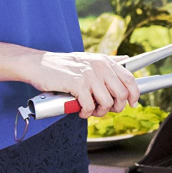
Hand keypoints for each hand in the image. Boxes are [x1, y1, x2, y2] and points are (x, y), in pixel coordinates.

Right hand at [19, 51, 140, 118]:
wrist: (37, 65)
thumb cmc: (62, 67)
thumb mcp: (88, 60)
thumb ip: (107, 63)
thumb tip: (128, 60)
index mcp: (104, 61)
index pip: (129, 79)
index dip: (134, 95)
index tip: (133, 104)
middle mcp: (100, 66)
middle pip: (121, 94)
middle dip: (115, 107)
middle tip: (103, 110)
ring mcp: (89, 75)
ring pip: (107, 103)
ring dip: (99, 112)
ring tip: (89, 110)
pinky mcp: (77, 84)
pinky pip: (90, 106)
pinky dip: (85, 112)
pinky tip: (79, 110)